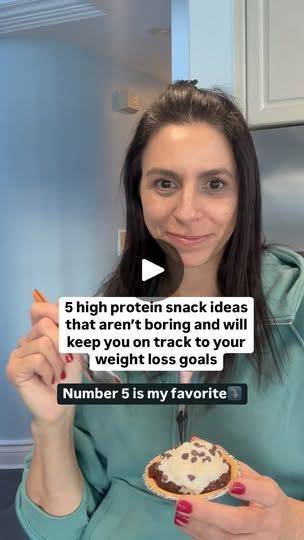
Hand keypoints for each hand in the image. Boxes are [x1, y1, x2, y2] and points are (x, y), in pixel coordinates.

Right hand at [6, 299, 82, 426]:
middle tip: (65, 361)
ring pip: (42, 343)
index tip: (69, 331)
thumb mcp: (74, 348)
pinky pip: (36, 359)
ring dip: (57, 361)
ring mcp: (17, 353)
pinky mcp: (13, 368)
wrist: (62, 404)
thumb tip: (61, 303)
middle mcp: (26, 340)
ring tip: (56, 374)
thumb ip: (68, 327)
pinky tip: (46, 379)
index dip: (55, 313)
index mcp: (39, 333)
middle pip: (45, 324)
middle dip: (62, 343)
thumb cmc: (68, 378)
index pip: (39, 309)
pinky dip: (48, 370)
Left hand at [173, 440, 303, 538]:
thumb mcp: (257, 480)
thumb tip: (197, 443)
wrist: (287, 531)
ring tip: (179, 513)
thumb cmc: (266, 501)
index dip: (250, 489)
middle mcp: (266, 523)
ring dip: (198, 526)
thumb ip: (230, 464)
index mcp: (272, 500)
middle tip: (185, 502)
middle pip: (239, 521)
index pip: (266, 494)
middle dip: (209, 513)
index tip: (233, 484)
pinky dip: (200, 536)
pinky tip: (185, 523)